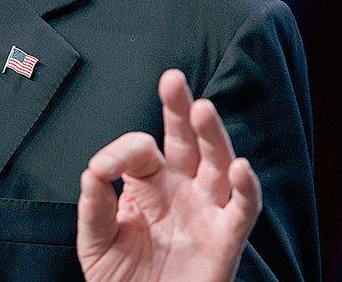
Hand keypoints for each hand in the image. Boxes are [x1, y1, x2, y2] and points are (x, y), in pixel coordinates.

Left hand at [76, 69, 261, 281]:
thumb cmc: (122, 277)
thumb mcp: (95, 241)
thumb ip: (94, 205)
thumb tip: (93, 169)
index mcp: (148, 183)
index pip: (140, 149)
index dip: (120, 152)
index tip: (101, 169)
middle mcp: (181, 189)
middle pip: (186, 140)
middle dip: (180, 108)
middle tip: (172, 79)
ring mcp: (206, 211)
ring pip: (217, 163)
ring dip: (212, 136)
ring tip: (203, 109)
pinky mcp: (225, 240)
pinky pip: (243, 210)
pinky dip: (247, 189)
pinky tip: (242, 167)